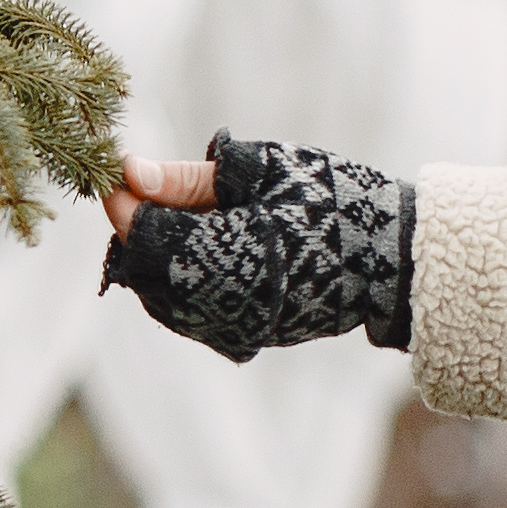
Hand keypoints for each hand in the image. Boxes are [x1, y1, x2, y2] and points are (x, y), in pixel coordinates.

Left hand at [100, 133, 411, 363]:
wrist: (389, 257)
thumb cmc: (331, 198)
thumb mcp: (262, 171)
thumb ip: (189, 177)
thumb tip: (128, 172)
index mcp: (231, 253)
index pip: (144, 236)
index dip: (123, 203)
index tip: (117, 170)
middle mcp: (225, 303)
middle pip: (143, 270)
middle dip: (135, 228)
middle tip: (142, 187)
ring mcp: (232, 327)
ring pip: (160, 296)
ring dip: (153, 256)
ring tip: (171, 213)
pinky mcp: (241, 337)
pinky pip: (185, 312)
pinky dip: (176, 279)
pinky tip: (193, 248)